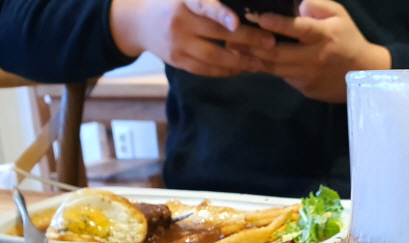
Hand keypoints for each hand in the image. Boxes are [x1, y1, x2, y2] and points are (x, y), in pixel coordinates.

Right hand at [110, 0, 274, 77]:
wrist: (138, 22)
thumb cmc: (171, 3)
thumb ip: (208, 1)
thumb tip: (238, 12)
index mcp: (184, 1)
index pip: (204, 5)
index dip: (220, 13)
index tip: (236, 22)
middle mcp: (179, 22)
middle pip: (217, 34)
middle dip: (246, 40)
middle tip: (269, 42)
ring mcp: (177, 44)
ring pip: (213, 57)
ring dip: (239, 61)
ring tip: (259, 63)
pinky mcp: (177, 60)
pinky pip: (204, 69)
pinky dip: (224, 70)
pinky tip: (239, 69)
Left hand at [236, 0, 390, 102]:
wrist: (362, 73)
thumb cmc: (347, 37)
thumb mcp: (338, 14)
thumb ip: (317, 5)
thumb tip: (295, 5)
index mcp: (323, 35)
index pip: (298, 29)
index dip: (278, 24)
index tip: (260, 18)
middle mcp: (314, 57)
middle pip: (278, 52)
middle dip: (253, 44)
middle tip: (233, 36)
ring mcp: (308, 76)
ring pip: (275, 67)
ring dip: (253, 58)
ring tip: (234, 49)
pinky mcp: (304, 88)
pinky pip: (282, 77)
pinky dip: (266, 68)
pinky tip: (251, 61)